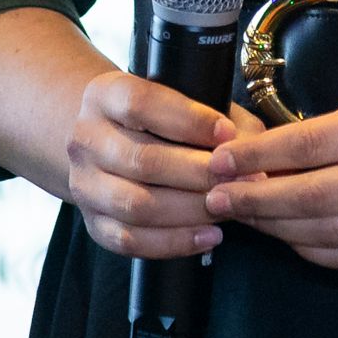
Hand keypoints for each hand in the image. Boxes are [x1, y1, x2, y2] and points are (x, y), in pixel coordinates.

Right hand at [63, 71, 268, 259]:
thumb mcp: (185, 99)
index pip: (142, 104)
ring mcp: (83, 184)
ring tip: (228, 207)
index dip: (188, 120)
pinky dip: (173, 242)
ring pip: (136, 205)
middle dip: (199, 173)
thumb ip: (222, 117)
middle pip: (142, 160)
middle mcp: (86, 138)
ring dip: (190, 210)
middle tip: (240, 179)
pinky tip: (208, 235)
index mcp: (105, 95)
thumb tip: (253, 152)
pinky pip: (130, 241)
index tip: (226, 132)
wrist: (108, 139)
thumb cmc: (160, 118)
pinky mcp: (93, 222)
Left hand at [203, 82, 337, 269]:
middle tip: (215, 195)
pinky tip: (290, 238)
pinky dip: (314, 249)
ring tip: (243, 216)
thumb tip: (277, 149)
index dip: (259, 155)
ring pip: (328, 233)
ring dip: (276, 228)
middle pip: (311, 195)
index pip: (310, 144)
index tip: (222, 158)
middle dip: (255, 199)